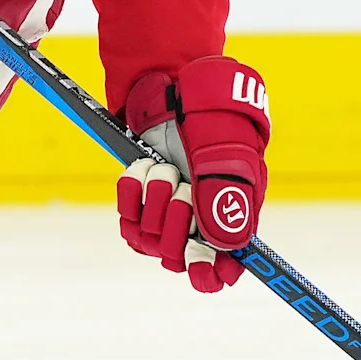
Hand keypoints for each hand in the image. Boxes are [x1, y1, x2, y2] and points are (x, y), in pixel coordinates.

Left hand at [116, 56, 269, 291]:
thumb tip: (225, 247)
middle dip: (177, 223)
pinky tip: (142, 169)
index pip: (224, 267)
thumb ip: (226, 201)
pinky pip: (127, 218)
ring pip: (149, 240)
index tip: (201, 265)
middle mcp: (199, 220)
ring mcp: (167, 210)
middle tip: (182, 189)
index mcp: (233, 216)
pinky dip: (132, 193)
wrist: (176, 86)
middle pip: (179, 257)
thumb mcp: (228, 155)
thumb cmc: (213, 119)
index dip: (212, 273)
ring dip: (154, 200)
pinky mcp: (140, 199)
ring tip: (164, 168)